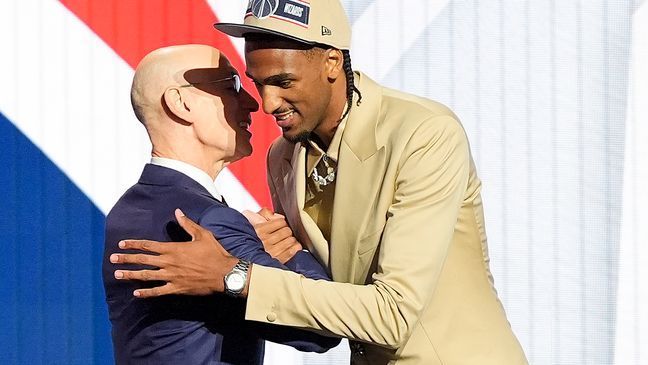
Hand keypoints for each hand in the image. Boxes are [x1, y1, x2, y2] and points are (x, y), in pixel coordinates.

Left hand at [110, 209, 238, 297]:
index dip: (134, 244)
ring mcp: (172, 277)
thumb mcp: (203, 234)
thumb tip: (177, 211)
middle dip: (126, 258)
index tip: (121, 244)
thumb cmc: (215, 253)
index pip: (148, 245)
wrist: (225, 274)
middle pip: (143, 260)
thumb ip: (188, 224)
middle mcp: (169, 262)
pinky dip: (146, 293)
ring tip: (117, 274)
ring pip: (146, 276)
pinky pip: (158, 291)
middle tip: (112, 258)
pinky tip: (136, 293)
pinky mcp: (177, 288)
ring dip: (131, 275)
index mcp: (174, 248)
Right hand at [245, 207, 301, 263]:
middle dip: (286, 230)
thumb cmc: (247, 236)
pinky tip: (293, 246)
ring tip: (287, 239)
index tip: (280, 225)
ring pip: (290, 240)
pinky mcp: (276, 260)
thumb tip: (280, 217)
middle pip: (287, 231)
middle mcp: (265, 241)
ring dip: (291, 239)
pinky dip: (295, 248)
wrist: (241, 255)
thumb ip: (265, 213)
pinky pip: (291, 252)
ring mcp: (271, 252)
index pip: (280, 222)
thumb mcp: (249, 219)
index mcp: (259, 230)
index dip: (282, 222)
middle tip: (284, 232)